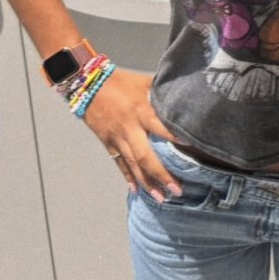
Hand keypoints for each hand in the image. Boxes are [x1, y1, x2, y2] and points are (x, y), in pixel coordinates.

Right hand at [80, 67, 184, 200]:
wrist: (88, 84)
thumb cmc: (122, 81)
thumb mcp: (145, 82)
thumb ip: (162, 94)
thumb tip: (184, 100)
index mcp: (140, 110)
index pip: (160, 126)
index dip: (174, 136)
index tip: (190, 146)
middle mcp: (129, 127)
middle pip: (145, 156)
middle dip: (161, 174)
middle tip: (176, 190)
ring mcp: (117, 137)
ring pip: (133, 164)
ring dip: (147, 183)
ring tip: (161, 198)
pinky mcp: (108, 142)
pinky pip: (119, 163)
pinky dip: (128, 177)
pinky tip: (136, 190)